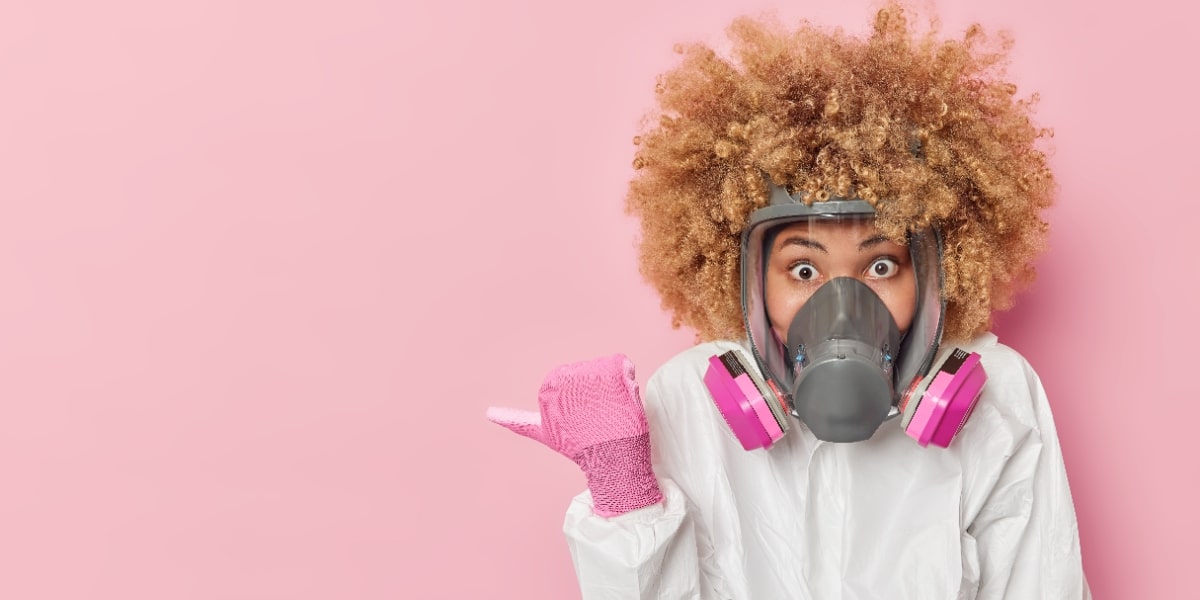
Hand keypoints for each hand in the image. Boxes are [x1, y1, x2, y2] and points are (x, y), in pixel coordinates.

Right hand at [487, 354, 662, 516]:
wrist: (611, 462)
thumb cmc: (579, 448)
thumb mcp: (543, 432)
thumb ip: (516, 420)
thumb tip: (489, 414)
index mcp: (548, 386)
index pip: (575, 376)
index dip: (584, 395)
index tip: (585, 417)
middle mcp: (565, 378)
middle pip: (591, 370)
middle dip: (600, 389)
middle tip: (601, 416)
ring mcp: (589, 376)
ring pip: (608, 369)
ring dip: (616, 386)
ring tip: (611, 411)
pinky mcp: (612, 376)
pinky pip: (624, 365)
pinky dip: (628, 378)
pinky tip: (624, 399)